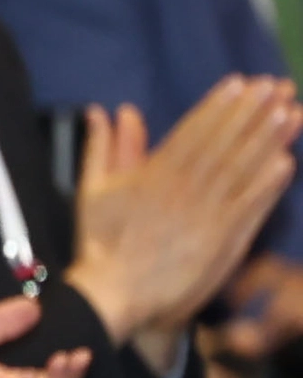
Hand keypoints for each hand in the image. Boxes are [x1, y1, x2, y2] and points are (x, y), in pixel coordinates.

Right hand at [68, 82, 298, 361]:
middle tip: (277, 86)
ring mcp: (206, 214)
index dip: (218, 105)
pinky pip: (250, 206)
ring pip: (242, 169)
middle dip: (251, 112)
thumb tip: (110, 110)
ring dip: (268, 139)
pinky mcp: (222, 240)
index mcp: (153, 174)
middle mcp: (184, 189)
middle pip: (224, 143)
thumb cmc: (101, 243)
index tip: (240, 82)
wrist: (114, 295)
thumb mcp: (93, 190)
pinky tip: (287, 162)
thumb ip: (104, 147)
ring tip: (291, 112)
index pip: (193, 131)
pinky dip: (269, 184)